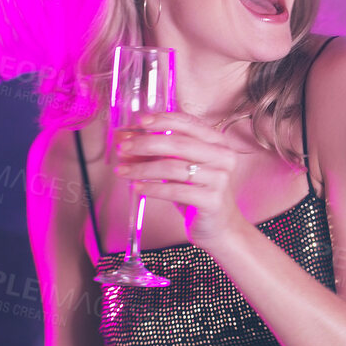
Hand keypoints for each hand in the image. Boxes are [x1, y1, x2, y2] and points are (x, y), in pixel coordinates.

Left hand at [116, 111, 258, 250]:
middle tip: (124, 147)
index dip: (164, 119)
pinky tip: (137, 187)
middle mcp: (223, 157)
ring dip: (142, 168)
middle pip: (178, 144)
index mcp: (218, 143)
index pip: (189, 123)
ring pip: (172, 167)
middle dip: (146, 143)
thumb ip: (161, 154)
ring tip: (123, 170)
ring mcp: (219, 179)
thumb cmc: (199, 193)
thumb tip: (128, 143)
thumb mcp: (182, 169)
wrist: (220, 226)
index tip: (141, 121)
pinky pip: (174, 191)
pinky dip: (152, 188)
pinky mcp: (211, 200)